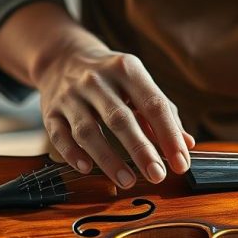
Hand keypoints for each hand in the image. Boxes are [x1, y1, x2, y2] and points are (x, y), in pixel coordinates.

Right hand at [36, 46, 194, 188]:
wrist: (63, 56)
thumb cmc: (112, 77)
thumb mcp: (138, 84)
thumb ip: (163, 113)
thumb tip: (187, 144)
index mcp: (127, 69)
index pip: (153, 104)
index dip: (169, 135)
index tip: (181, 163)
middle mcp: (97, 80)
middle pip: (120, 119)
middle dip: (141, 150)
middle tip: (157, 175)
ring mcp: (71, 95)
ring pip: (88, 131)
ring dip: (109, 159)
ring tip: (128, 181)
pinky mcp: (50, 110)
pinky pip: (59, 135)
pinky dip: (72, 154)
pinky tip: (87, 169)